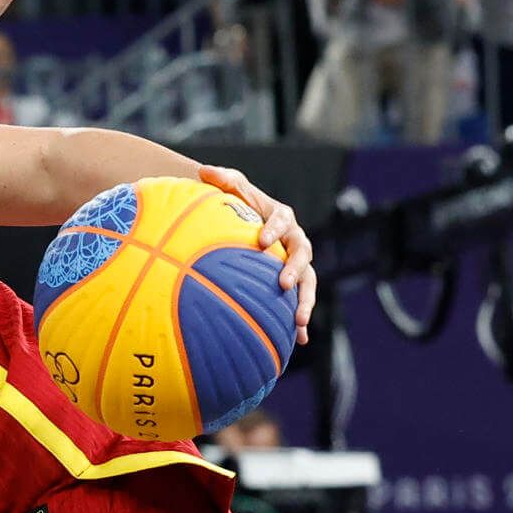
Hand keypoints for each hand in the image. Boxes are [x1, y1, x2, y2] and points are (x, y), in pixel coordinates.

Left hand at [199, 165, 316, 344]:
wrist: (236, 221)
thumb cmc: (232, 202)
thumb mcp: (229, 186)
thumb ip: (222, 178)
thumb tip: (205, 170)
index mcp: (281, 217)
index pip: (282, 221)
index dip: (275, 230)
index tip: (261, 241)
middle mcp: (293, 241)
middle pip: (302, 255)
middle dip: (296, 270)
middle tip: (284, 284)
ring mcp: (293, 264)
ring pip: (307, 282)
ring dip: (305, 301)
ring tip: (298, 321)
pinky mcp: (289, 283)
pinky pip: (297, 302)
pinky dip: (297, 321)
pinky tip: (297, 342)